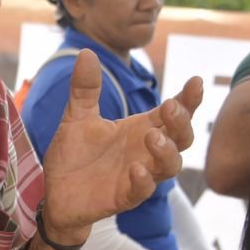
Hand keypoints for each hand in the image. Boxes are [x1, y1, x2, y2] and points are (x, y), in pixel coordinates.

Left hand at [40, 50, 202, 243]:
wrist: (54, 192)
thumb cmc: (73, 154)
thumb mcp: (77, 116)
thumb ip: (85, 88)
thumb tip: (87, 52)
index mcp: (140, 129)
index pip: (173, 113)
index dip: (188, 99)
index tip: (195, 81)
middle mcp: (145, 151)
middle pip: (181, 138)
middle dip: (181, 122)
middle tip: (170, 106)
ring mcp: (138, 176)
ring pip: (169, 166)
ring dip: (166, 151)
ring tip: (152, 136)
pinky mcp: (123, 197)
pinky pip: (141, 191)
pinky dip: (143, 182)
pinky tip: (136, 170)